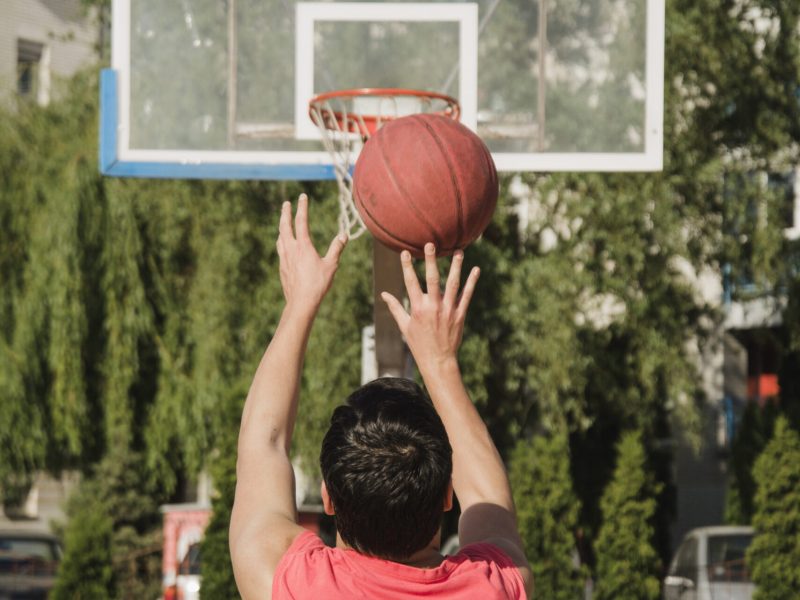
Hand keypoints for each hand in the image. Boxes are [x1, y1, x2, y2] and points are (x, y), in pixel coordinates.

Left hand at [276, 194, 346, 311]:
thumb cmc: (318, 284)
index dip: (302, 207)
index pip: (301, 221)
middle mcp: (291, 249)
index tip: (302, 196)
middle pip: (285, 226)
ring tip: (283, 223)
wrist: (300, 302)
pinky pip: (280, 249)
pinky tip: (284, 245)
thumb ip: (336, 248)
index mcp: (303, 246)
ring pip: (280, 237)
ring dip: (282, 227)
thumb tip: (343, 235)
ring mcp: (284, 258)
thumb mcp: (331, 265)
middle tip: (286, 204)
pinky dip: (282, 241)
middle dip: (285, 213)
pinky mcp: (282, 267)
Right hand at [381, 243, 479, 368]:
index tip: (405, 252)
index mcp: (418, 308)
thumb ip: (395, 307)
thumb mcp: (404, 326)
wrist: (438, 360)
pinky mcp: (460, 314)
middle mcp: (433, 307)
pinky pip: (467, 295)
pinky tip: (475, 269)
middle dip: (431, 261)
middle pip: (432, 279)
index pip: (410, 282)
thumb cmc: (418, 344)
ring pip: (453, 284)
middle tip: (431, 244)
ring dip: (456, 267)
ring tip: (458, 251)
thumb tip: (383, 294)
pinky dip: (472, 282)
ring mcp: (448, 310)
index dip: (407, 267)